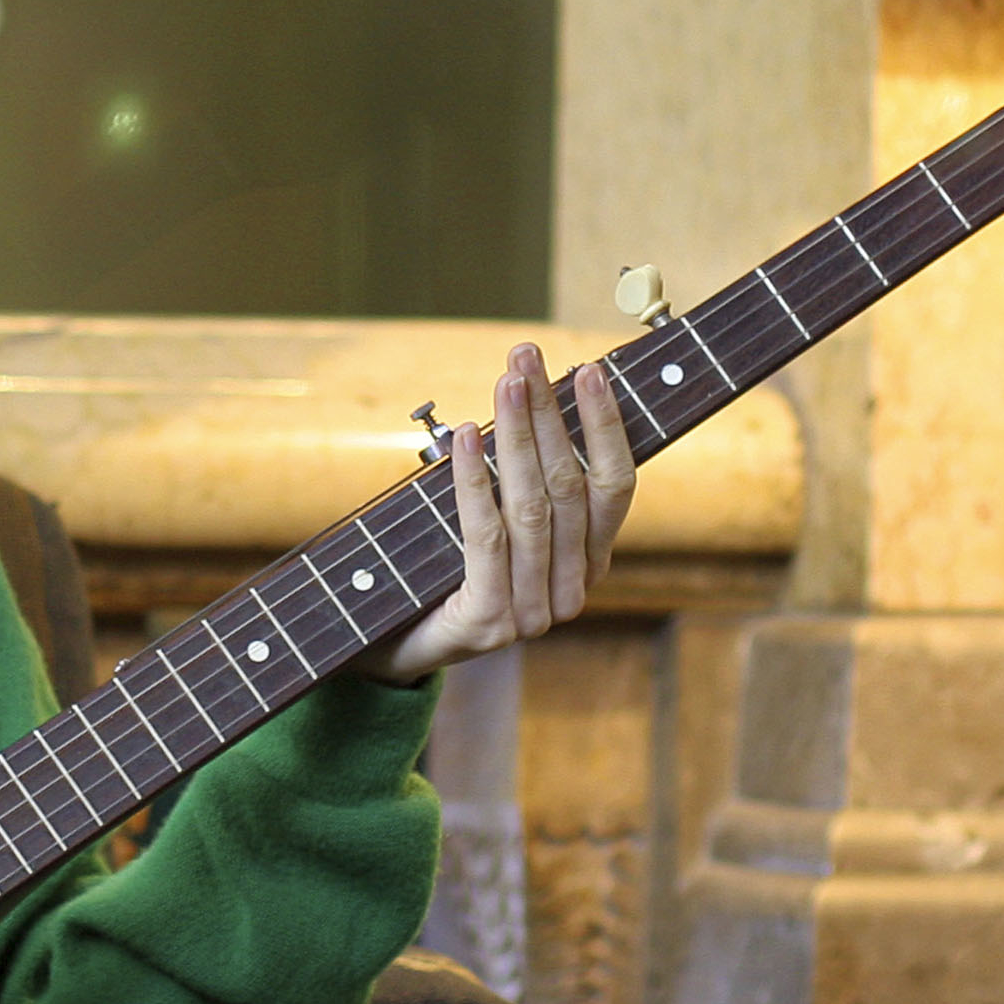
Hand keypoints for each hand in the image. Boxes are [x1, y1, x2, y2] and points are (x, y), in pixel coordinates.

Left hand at [358, 343, 636, 682]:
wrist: (389, 647)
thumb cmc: (440, 571)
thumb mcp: (492, 521)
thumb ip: (519, 480)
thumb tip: (527, 393)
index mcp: (586, 565)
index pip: (613, 487)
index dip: (605, 427)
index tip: (589, 369)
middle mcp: (570, 591)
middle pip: (568, 487)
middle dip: (549, 414)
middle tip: (526, 356)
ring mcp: (533, 613)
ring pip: (532, 508)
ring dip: (518, 437)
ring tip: (505, 382)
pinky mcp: (490, 623)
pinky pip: (486, 537)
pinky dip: (475, 481)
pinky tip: (466, 436)